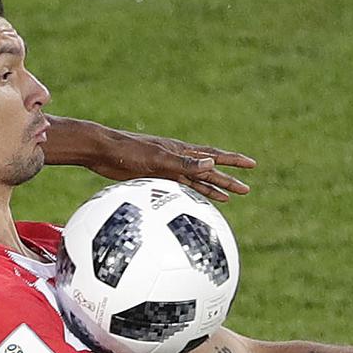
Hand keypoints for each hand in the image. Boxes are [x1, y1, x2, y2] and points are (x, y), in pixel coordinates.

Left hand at [91, 129, 254, 201]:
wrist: (101, 151)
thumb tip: (211, 165)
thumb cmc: (127, 152)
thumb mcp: (157, 158)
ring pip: (195, 181)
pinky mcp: (153, 177)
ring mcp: (166, 168)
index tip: (252, 165)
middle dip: (228, 180)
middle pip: (209, 172)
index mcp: (181, 151)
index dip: (233, 161)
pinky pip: (178, 188)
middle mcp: (177, 159)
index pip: (214, 156)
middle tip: (246, 189)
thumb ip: (183, 163)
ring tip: (229, 197)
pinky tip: (195, 202)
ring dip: (212, 189)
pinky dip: (191, 194)